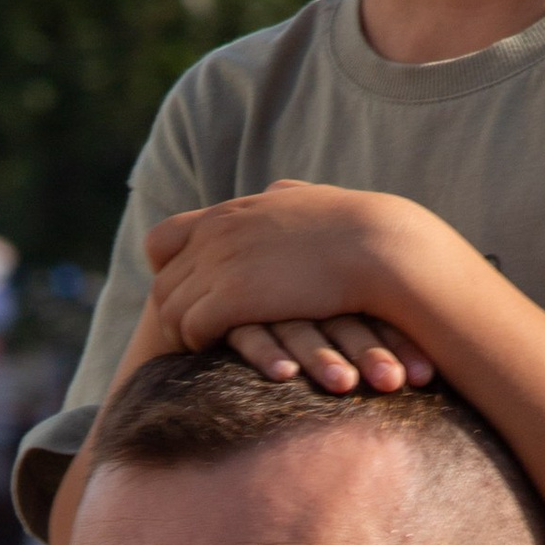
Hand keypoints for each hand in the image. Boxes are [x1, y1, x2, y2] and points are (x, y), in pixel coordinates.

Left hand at [143, 182, 466, 390]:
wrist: (381, 246)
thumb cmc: (359, 230)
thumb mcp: (311, 200)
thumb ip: (286, 196)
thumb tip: (278, 189)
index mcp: (232, 212)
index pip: (163, 239)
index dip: (168, 270)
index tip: (187, 293)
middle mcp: (216, 234)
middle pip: (163, 280)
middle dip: (175, 310)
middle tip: (187, 338)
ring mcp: (220, 264)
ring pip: (170, 307)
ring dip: (184, 333)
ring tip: (201, 352)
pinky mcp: (231, 298)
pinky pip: (191, 328)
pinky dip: (198, 344)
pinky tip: (218, 354)